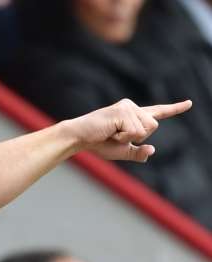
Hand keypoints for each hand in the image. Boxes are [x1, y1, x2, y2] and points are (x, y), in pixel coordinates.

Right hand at [69, 98, 191, 161]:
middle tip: (115, 136)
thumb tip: (152, 149)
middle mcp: (132, 107)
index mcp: (133, 116)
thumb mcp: (122, 152)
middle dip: (137, 137)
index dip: (174, 109)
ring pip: (147, 128)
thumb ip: (138, 152)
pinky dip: (123, 137)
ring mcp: (128, 107)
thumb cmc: (97, 143)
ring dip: (129, 137)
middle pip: (153, 125)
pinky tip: (110, 132)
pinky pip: (135, 131)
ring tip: (112, 133)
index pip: (157, 112)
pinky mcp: (123, 111)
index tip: (189, 103)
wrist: (78, 138)